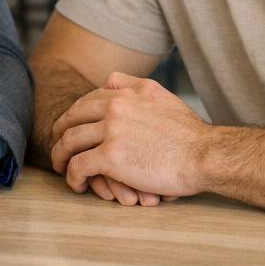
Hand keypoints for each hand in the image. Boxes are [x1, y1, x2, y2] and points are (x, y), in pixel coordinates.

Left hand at [50, 72, 210, 199]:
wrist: (205, 155)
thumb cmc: (189, 134)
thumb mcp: (161, 96)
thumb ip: (133, 86)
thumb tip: (109, 81)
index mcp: (127, 93)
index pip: (87, 100)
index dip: (74, 116)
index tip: (71, 129)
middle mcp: (115, 106)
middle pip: (71, 117)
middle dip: (59, 134)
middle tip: (59, 149)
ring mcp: (111, 130)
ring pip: (69, 141)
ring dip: (60, 156)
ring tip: (62, 168)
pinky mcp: (111, 157)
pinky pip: (78, 165)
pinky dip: (72, 176)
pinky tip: (77, 184)